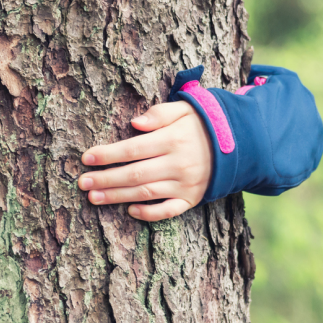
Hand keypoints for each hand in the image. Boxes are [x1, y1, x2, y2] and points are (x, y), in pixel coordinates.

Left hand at [79, 102, 212, 220]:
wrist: (240, 145)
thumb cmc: (204, 124)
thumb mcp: (186, 109)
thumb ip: (160, 113)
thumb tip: (134, 123)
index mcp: (173, 139)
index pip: (134, 148)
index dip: (108, 154)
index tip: (86, 158)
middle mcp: (178, 164)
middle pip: (135, 174)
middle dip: (106, 179)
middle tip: (82, 183)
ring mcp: (185, 184)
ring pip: (146, 193)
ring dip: (117, 197)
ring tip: (94, 198)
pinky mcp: (192, 198)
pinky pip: (169, 210)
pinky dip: (149, 213)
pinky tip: (130, 211)